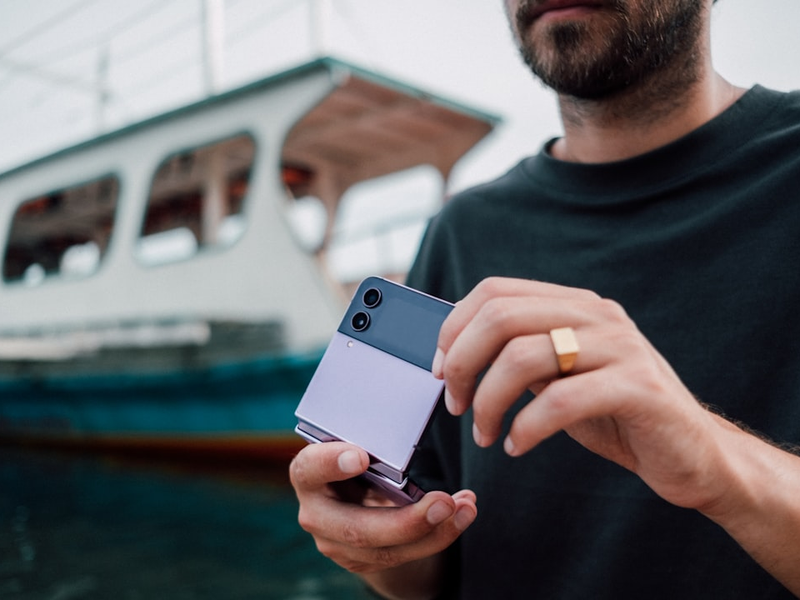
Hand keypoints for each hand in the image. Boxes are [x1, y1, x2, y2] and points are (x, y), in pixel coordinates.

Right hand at [289, 441, 476, 575]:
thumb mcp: (358, 445)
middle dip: (406, 522)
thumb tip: (405, 427)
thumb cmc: (358, 457)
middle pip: (356, 529)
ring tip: (465, 508)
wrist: (355, 495)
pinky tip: (463, 514)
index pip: (309, 469)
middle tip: (443, 502)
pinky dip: (439, 536)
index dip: (331, 464)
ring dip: (434, 532)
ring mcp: (336, 543)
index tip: (361, 456)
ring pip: (385, 551)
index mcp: (308, 473)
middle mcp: (316, 513)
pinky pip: (403, 556)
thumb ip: (370, 443)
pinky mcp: (361, 561)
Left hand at [432, 277, 727, 511]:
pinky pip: (560, 400)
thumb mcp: (559, 376)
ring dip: (488, 403)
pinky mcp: (639, 388)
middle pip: (500, 316)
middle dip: (461, 364)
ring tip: (486, 434)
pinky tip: (517, 446)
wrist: (691, 454)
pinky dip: (526, 428)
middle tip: (455, 404)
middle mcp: (597, 315)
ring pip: (522, 356)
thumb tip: (453, 353)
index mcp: (573, 305)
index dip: (454, 328)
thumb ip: (520, 355)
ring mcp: (621, 347)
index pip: (494, 291)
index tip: (440, 369)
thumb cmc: (614, 414)